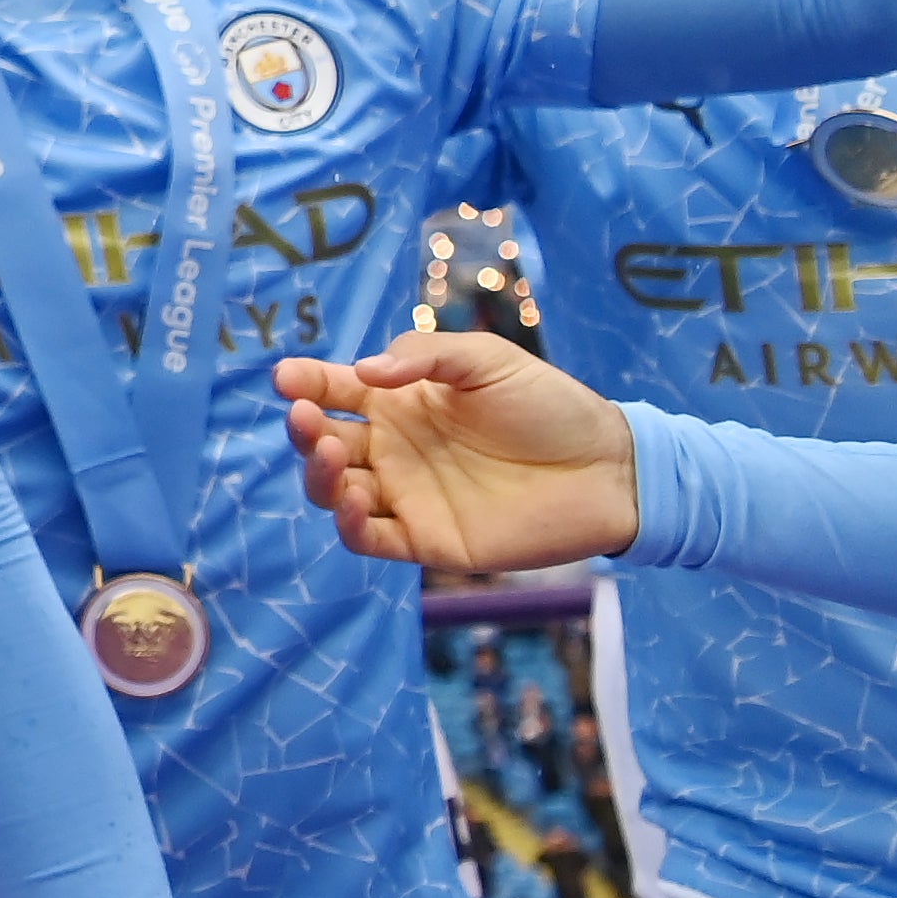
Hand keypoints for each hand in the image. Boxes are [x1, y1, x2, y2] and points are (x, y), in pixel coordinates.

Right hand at [277, 331, 640, 573]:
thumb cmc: (550, 407)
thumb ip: (424, 357)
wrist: (609, 470)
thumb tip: (362, 374)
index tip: (287, 378)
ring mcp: (408, 497)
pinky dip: (349, 524)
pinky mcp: (428, 541)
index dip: (304, 383)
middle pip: (325, 442)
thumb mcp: (488, 361)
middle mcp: (394, 450)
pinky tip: (352, 502)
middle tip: (306, 417)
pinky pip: (371, 539)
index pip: (335, 390)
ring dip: (321, 474)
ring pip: (336, 491)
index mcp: (401, 403)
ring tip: (337, 453)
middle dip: (305, 429)